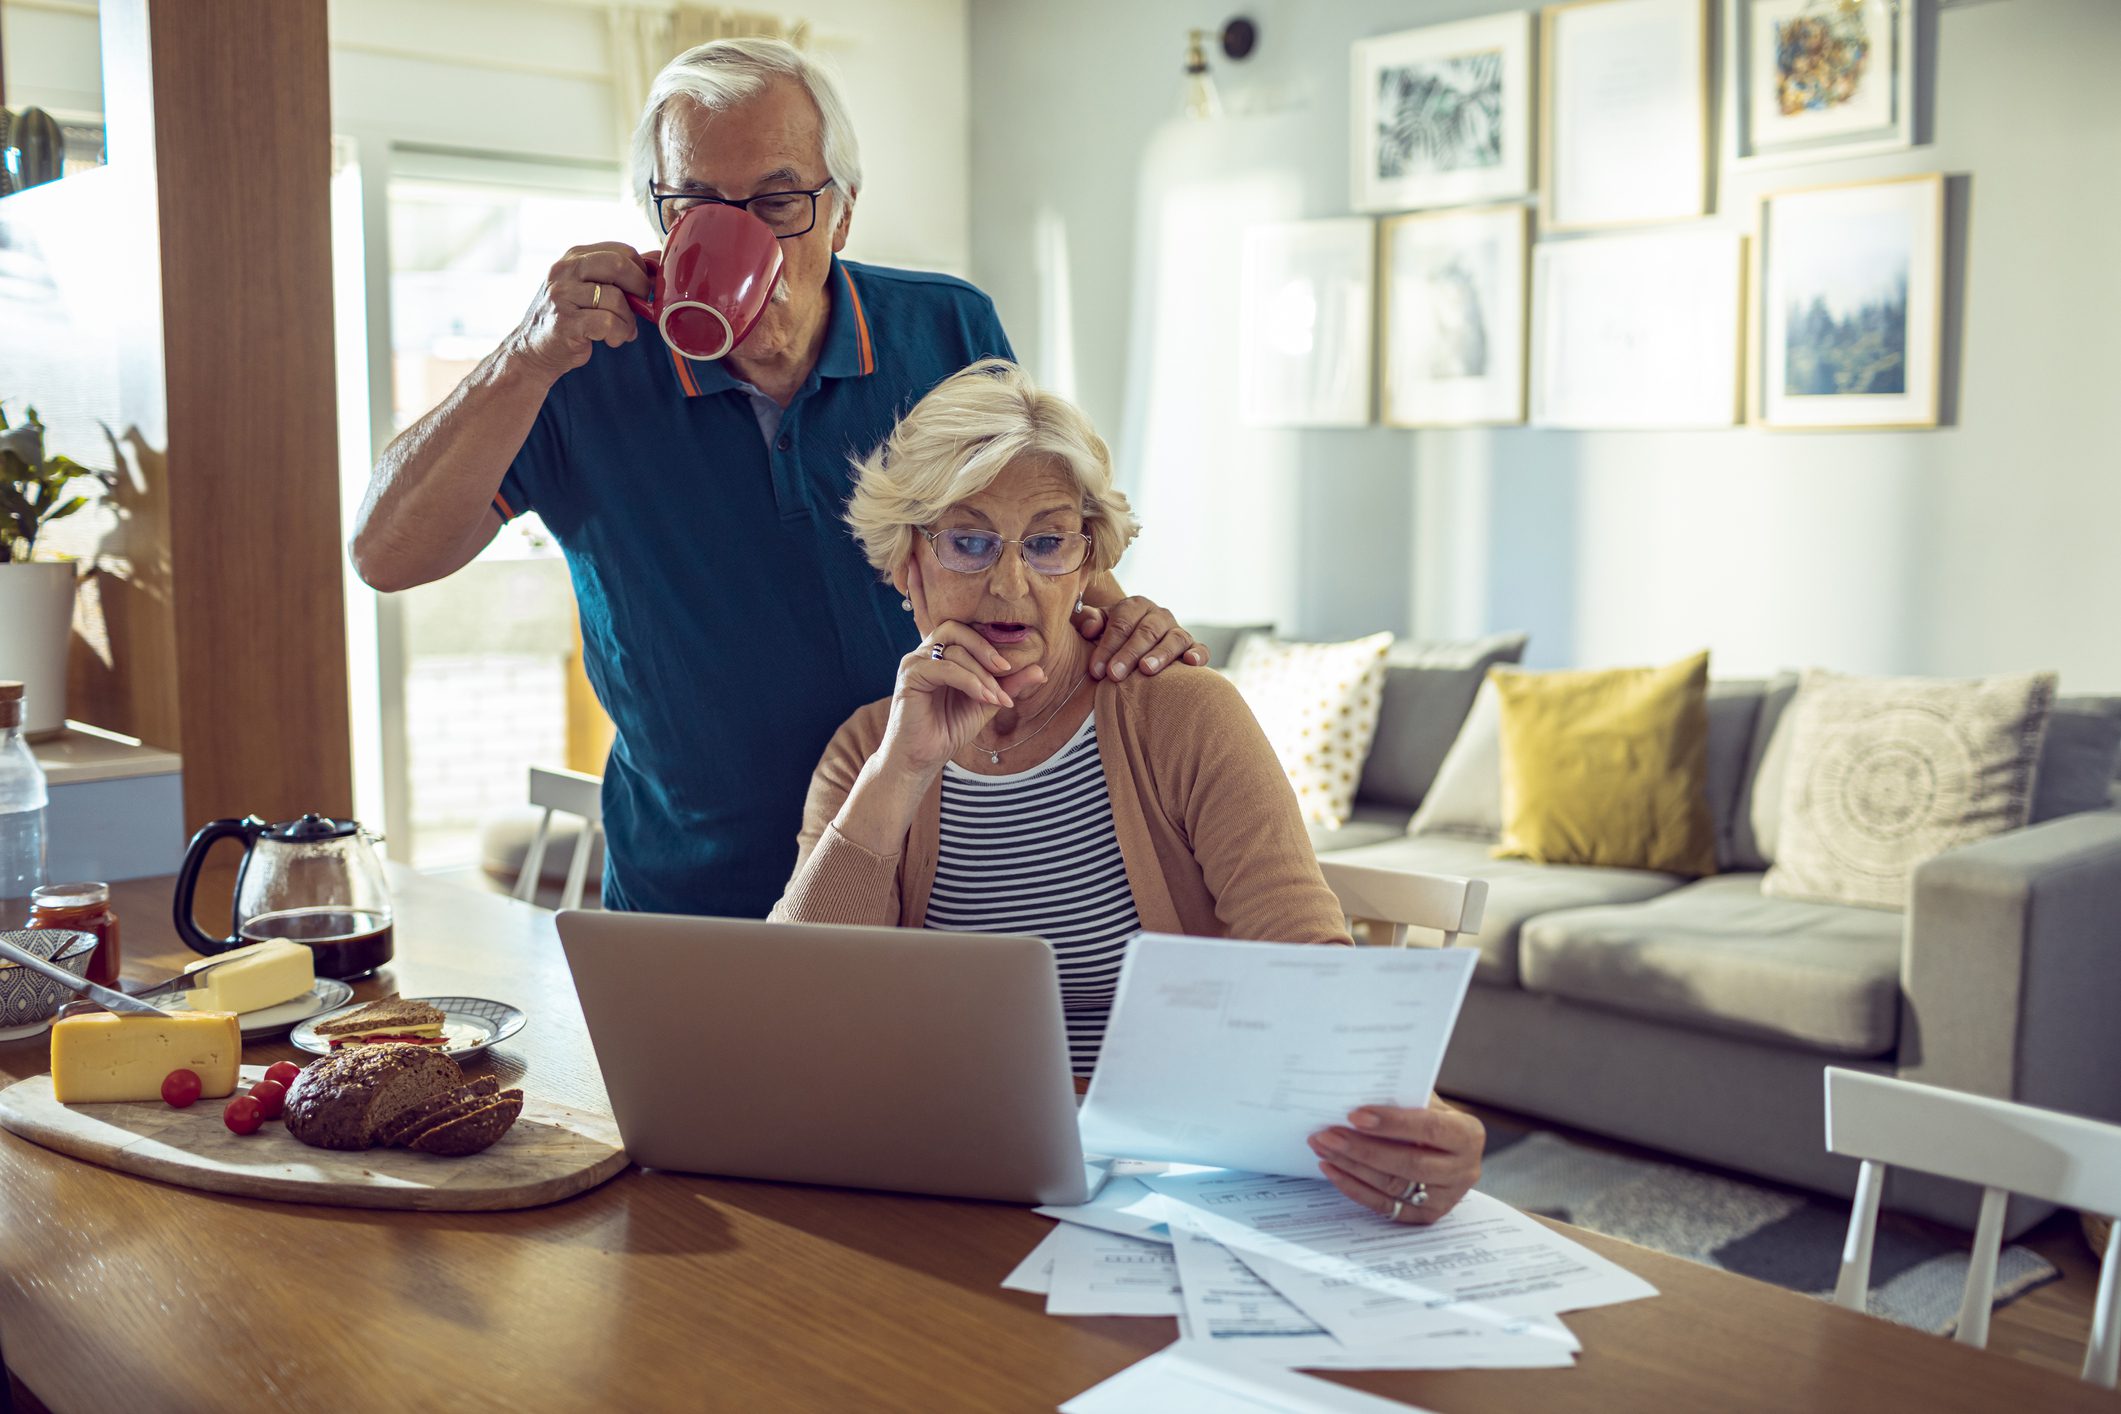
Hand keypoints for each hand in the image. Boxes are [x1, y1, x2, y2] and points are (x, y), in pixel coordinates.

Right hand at [505, 242, 653, 382]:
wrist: (533, 350)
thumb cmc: (569, 318)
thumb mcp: (588, 288)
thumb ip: (617, 274)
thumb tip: (656, 258)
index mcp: (574, 257)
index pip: (620, 250)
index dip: (641, 270)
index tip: (643, 290)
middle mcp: (565, 270)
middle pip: (619, 264)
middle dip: (640, 288)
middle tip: (641, 307)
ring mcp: (562, 295)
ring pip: (617, 298)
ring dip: (628, 320)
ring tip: (621, 330)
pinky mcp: (565, 321)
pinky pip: (609, 322)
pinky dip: (619, 333)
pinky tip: (611, 339)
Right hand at [877, 563, 1047, 780]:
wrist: (922, 759)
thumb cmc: (948, 730)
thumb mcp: (986, 704)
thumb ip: (1008, 686)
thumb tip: (1041, 670)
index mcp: (942, 655)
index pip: (965, 631)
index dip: (991, 641)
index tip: (1016, 663)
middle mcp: (926, 653)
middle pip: (957, 629)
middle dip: (986, 647)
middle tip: (1007, 669)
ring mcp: (914, 662)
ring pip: (954, 649)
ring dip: (982, 673)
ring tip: (996, 697)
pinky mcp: (909, 676)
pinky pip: (944, 667)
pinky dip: (969, 681)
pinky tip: (983, 698)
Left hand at [1074, 595, 1207, 681]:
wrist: (1136, 647)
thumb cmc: (1112, 640)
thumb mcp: (1097, 628)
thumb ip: (1088, 621)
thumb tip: (1089, 627)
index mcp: (1134, 606)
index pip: (1121, 623)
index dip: (1107, 646)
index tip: (1096, 670)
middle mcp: (1158, 615)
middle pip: (1146, 632)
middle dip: (1129, 653)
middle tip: (1115, 674)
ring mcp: (1177, 630)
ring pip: (1173, 638)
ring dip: (1161, 654)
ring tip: (1146, 670)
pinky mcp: (1193, 646)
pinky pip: (1200, 648)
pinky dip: (1197, 654)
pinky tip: (1190, 663)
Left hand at [1306, 1094, 1484, 1225]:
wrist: (1447, 1149)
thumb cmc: (1429, 1117)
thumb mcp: (1426, 1101)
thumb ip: (1403, 1098)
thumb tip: (1359, 1090)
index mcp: (1468, 1135)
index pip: (1430, 1128)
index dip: (1392, 1123)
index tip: (1354, 1115)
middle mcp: (1464, 1170)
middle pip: (1409, 1163)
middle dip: (1362, 1149)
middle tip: (1328, 1134)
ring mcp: (1446, 1198)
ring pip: (1393, 1186)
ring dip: (1352, 1167)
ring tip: (1323, 1147)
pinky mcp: (1425, 1216)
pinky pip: (1385, 1207)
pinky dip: (1354, 1188)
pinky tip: (1332, 1169)